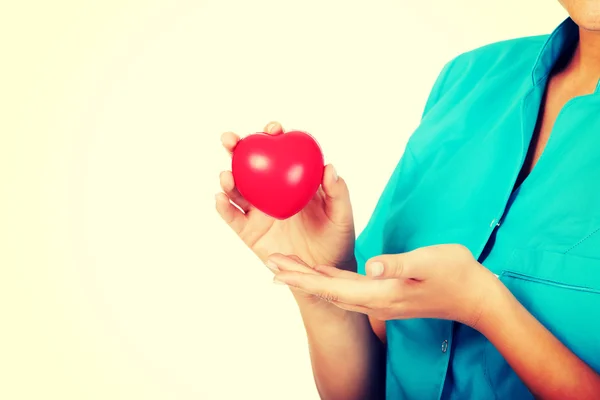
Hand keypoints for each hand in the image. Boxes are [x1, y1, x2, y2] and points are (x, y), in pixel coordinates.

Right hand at [215, 122, 355, 303]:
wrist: (323, 270)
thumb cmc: (336, 238)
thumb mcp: (341, 215)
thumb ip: (337, 192)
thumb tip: (329, 167)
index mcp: (291, 180)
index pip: (279, 152)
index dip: (273, 136)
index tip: (273, 129)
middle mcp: (271, 191)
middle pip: (249, 165)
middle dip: (237, 148)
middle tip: (231, 139)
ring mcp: (258, 211)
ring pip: (237, 189)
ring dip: (228, 178)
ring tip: (227, 175)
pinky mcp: (249, 232)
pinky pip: (233, 217)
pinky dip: (224, 208)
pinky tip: (221, 199)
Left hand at [268, 244, 497, 328]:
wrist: (476, 298)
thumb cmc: (456, 274)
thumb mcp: (428, 262)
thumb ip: (398, 264)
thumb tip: (372, 264)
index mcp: (380, 292)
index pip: (331, 288)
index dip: (301, 278)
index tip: (276, 270)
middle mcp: (375, 301)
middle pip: (326, 291)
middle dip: (296, 278)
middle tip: (270, 265)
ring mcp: (380, 301)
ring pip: (334, 291)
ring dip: (309, 280)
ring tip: (287, 268)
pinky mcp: (386, 295)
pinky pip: (348, 289)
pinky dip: (329, 280)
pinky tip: (322, 272)